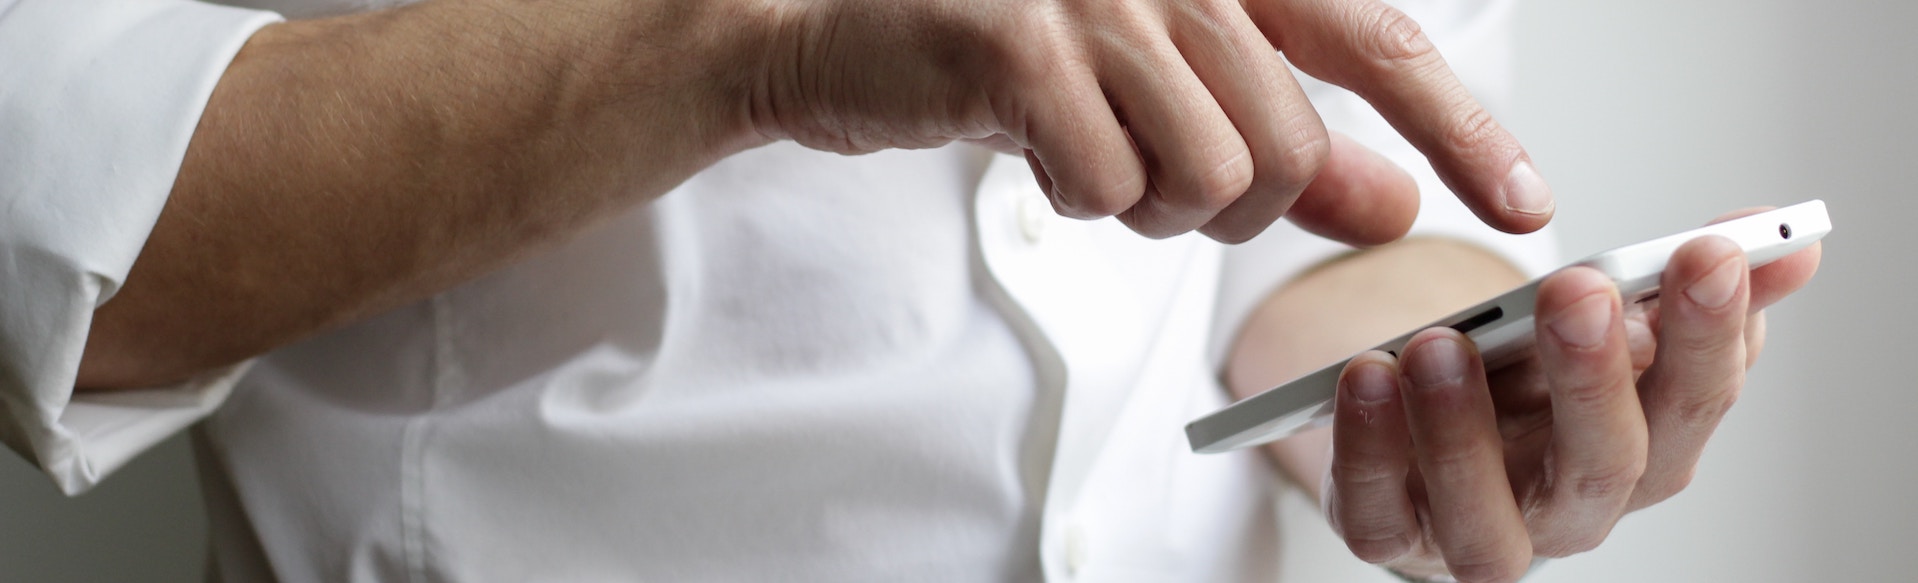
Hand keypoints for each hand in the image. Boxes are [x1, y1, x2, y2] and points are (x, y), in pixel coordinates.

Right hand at [744, 0, 1553, 243]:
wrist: (840, 33)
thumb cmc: (1007, 60)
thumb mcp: (1161, 96)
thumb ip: (1283, 143)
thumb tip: (1392, 203)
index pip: (1377, 40)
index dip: (1461, 126)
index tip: (1524, 200)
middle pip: (1285, 148)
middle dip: (1229, 204)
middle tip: (1150, 178)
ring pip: (1206, 176)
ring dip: (1147, 208)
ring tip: (1086, 156)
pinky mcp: (1020, 43)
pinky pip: (1107, 186)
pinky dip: (1076, 200)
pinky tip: (1032, 150)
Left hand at [1319, 210, 1822, 581]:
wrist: (1425, 420)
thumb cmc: (1528, 379)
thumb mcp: (1604, 321)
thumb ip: (1682, 284)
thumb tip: (1792, 240)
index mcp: (1645, 449)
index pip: (1696, 402)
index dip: (1711, 334)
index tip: (1708, 252)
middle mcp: (1571, 507)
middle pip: (1603, 467)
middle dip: (1594, 379)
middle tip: (1578, 291)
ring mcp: (1477, 532)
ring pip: (1486, 519)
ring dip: (1463, 431)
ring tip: (1440, 343)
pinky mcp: (1390, 534)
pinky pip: (1376, 516)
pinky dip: (1368, 451)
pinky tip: (1365, 376)